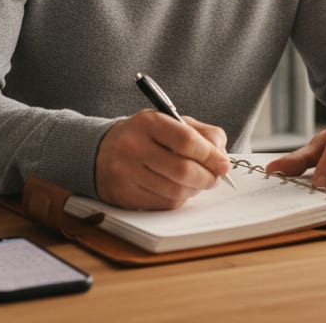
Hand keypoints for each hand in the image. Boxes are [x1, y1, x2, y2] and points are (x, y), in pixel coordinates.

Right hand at [95, 109, 232, 209]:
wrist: (102, 151)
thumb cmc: (145, 136)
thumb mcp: (171, 123)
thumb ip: (201, 134)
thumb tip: (222, 157)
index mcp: (148, 122)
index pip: (186, 141)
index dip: (210, 155)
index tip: (223, 164)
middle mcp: (133, 146)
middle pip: (183, 170)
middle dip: (207, 177)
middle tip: (215, 178)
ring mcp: (126, 172)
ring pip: (175, 191)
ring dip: (194, 190)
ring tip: (196, 182)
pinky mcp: (125, 195)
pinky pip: (164, 204)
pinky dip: (178, 199)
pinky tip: (177, 188)